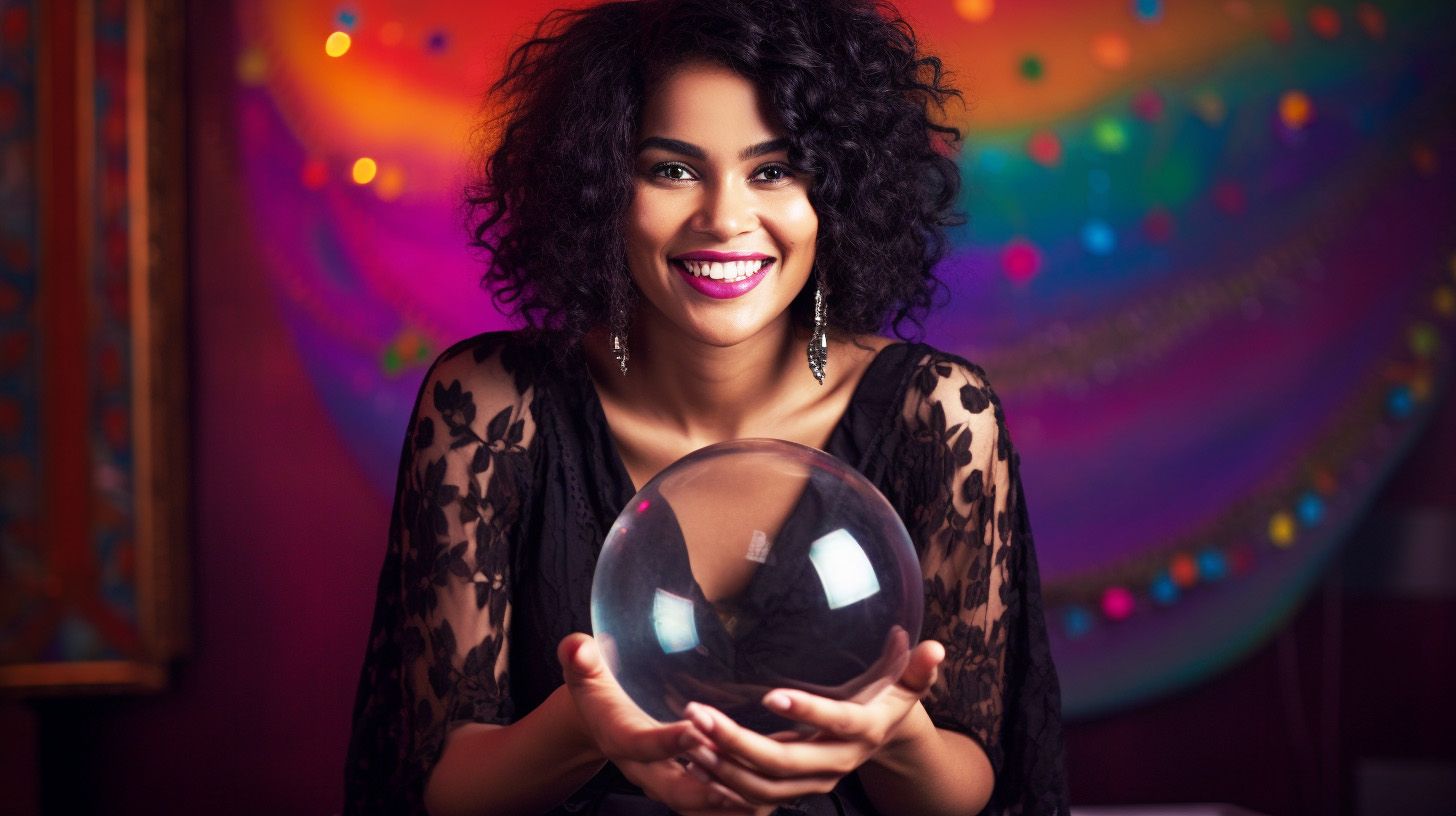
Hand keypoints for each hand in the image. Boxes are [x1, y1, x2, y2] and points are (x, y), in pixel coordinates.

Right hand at [557, 633, 765, 814]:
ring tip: (763, 795)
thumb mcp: (586, 669)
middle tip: (740, 787)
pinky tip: (765, 789)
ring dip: (724, 802)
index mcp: (619, 737)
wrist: (599, 717)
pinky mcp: (680, 780)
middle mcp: (641, 766)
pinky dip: (732, 800)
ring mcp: (662, 778)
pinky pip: (706, 801)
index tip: (696, 731)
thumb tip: (576, 647)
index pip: (641, 745)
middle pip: (672, 789)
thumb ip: (580, 658)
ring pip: (694, 802)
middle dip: (705, 792)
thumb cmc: (598, 686)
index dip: (667, 742)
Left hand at [678, 639, 945, 808]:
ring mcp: (811, 783)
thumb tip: (935, 647)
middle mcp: (835, 764)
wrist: (882, 745)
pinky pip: (752, 799)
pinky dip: (720, 783)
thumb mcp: (904, 685)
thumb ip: (916, 669)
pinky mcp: (790, 792)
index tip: (770, 695)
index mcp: (862, 732)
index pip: (834, 723)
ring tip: (688, 735)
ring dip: (721, 765)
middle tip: (698, 714)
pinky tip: (691, 759)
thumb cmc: (886, 701)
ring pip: (761, 787)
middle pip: (783, 762)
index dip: (805, 712)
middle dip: (737, 741)